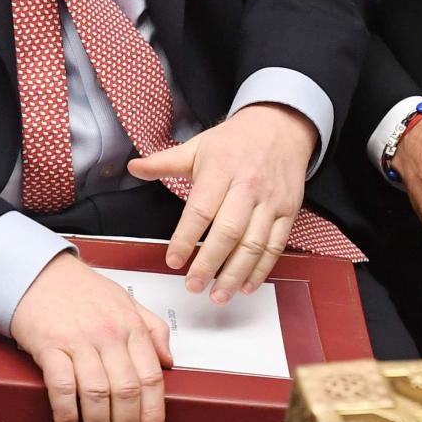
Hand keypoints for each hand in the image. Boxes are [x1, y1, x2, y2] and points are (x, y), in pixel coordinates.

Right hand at [10, 252, 172, 421]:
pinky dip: (67, 412)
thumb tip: (169, 360)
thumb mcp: (126, 301)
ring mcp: (79, 341)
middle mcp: (108, 335)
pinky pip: (62, 386)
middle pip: (126, 391)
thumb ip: (152, 329)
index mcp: (130, 326)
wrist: (38, 272)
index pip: (150, 376)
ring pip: (97, 394)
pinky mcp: (50, 346)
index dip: (153, 411)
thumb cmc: (81, 289)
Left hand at [130, 104, 317, 300]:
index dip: (185, 238)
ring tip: (218, 295)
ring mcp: (271, 201)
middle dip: (209, 264)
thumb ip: (165, 161)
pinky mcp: (287, 212)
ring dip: (235, 274)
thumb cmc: (236, 140)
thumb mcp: (198, 145)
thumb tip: (134, 167)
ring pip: (253, 244)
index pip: (201, 210)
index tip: (173, 260)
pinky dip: (261, 270)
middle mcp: (248, 186)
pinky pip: (275, 246)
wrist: (281, 127)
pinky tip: (246, 285)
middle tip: (193, 285)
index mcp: (222, 169)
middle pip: (228, 232)